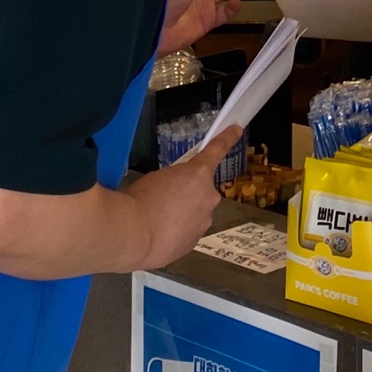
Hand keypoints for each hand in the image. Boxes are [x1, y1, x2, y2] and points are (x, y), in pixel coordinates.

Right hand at [125, 126, 240, 269]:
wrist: (134, 235)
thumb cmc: (141, 200)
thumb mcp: (157, 177)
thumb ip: (175, 179)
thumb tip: (176, 190)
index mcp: (198, 173)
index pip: (217, 149)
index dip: (228, 138)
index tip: (237, 130)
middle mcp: (208, 195)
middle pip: (203, 191)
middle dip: (189, 193)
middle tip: (166, 199)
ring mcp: (204, 221)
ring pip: (196, 213)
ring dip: (183, 214)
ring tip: (158, 220)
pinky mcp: (195, 242)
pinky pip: (189, 232)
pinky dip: (178, 232)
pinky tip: (160, 235)